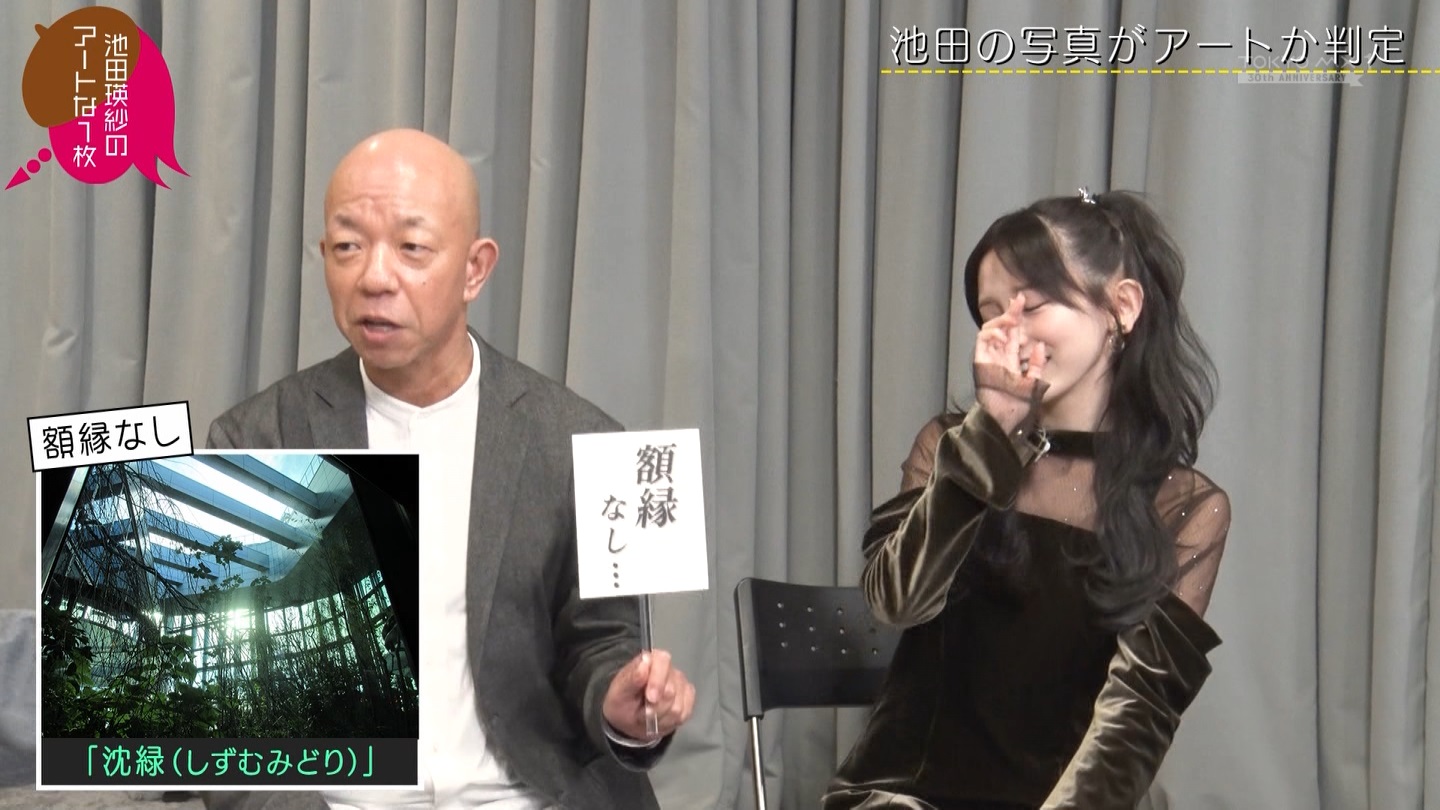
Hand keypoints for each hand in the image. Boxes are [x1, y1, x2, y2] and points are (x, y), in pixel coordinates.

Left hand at [602, 649, 695, 740]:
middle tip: (642, 712)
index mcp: (651, 660)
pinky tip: (660, 718)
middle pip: (671, 691)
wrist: (628, 719)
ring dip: (660, 717)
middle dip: (655, 707)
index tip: (650, 698)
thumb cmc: (623, 701)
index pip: (663, 661)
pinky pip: (684, 714)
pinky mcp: (688, 699)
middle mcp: (670, 669)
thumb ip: (632, 678)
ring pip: (677, 707)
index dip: (658, 681)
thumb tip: (644, 662)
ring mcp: (681, 684)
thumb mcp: (619, 692)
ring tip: (649, 716)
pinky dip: (669, 722)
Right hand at [974, 293, 1048, 433]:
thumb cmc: (1018, 406)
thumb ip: (1037, 364)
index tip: (1026, 303)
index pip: (1014, 334)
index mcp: (1011, 360)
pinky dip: (990, 332)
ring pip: (991, 330)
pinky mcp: (981, 360)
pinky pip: (982, 341)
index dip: (1019, 319)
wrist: (1005, 418)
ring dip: (1000, 320)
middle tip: (1019, 301)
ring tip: (1012, 317)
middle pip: (1003, 329)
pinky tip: (1002, 332)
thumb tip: (1040, 345)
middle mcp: (999, 356)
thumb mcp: (1034, 383)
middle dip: (1011, 313)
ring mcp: (989, 358)